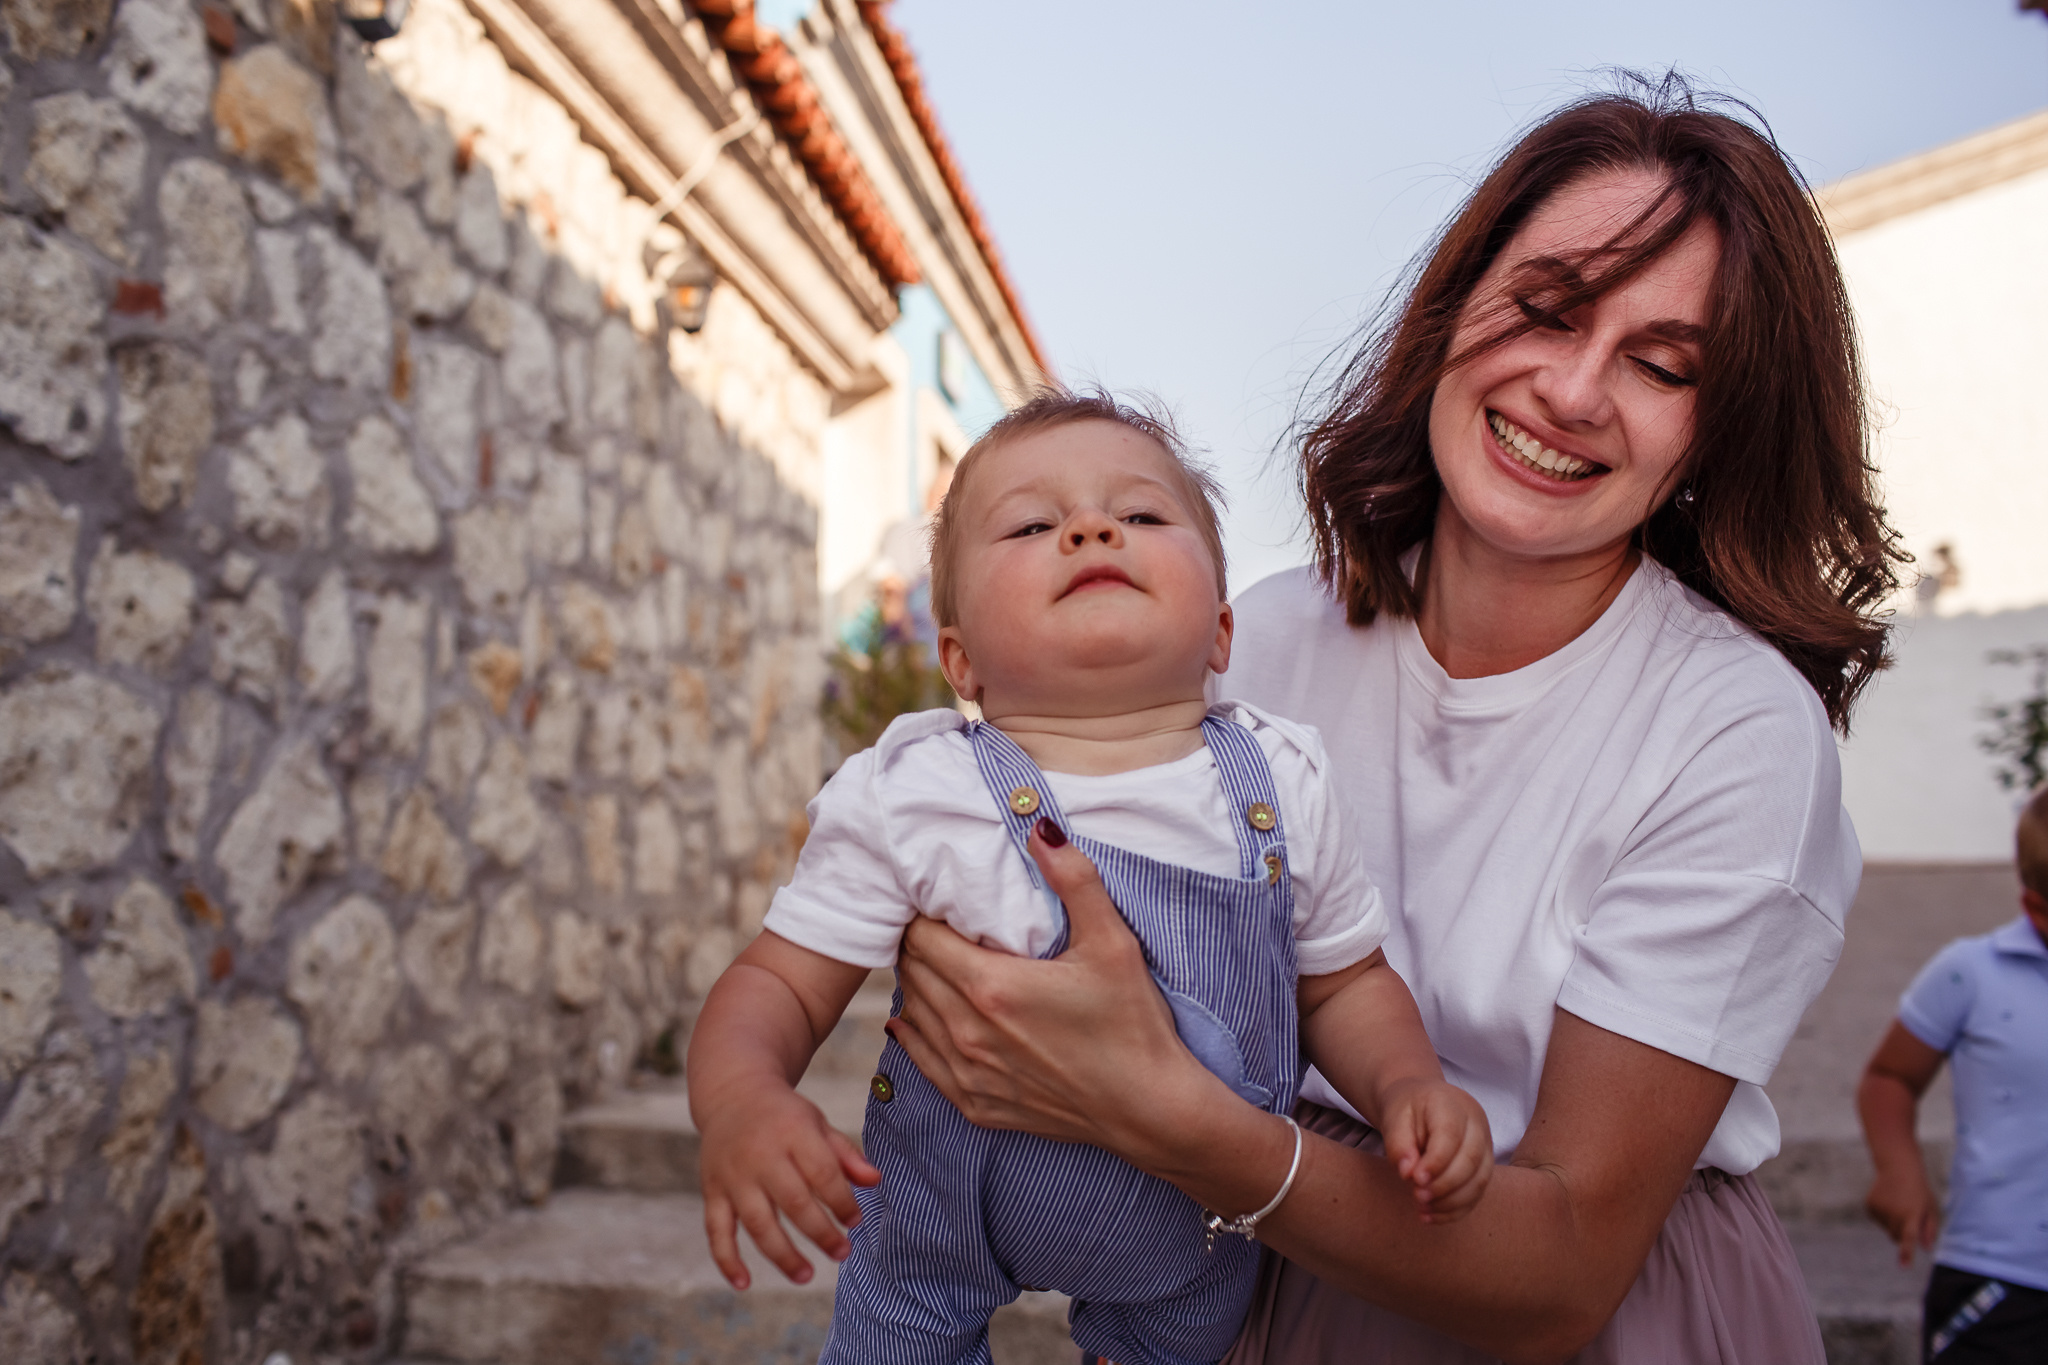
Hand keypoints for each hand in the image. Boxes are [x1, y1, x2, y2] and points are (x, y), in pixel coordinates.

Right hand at [698, 1085, 879, 1288]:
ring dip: (782, 1254)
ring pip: (758, 1222)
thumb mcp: (817, 1123)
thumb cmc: (784, 1116)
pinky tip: (744, 1284)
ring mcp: (733, 1175)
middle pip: (793, 1201)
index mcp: (792, 1132)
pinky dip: (727, 1259)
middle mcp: (760, 1154)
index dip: (842, 1201)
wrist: (732, 1095)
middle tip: (842, 1253)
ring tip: (806, 1276)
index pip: (822, 1173)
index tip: (856, 1222)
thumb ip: (845, 1154)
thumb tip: (876, 1180)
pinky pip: (716, 1230)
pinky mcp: (712, 1190)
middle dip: (820, 1232)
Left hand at [887, 818, 1194, 1150]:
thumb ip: (1073, 880)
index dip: (927, 915)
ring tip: (940, 968)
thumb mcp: (1112, 943)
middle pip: (911, 973)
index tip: (944, 905)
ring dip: (919, 988)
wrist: (1149, 1110)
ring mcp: (967, 1072)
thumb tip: (1040, 829)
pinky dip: (917, 1034)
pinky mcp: (975, 1103)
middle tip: (942, 931)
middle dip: (920, 946)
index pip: (922, 937)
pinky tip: (920, 1020)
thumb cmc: (1133, 1025)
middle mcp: (966, 1031)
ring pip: (911, 1015)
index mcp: (990, 986)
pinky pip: (921, 1062)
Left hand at [1380, 1078, 1492, 1222]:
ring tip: (1423, 1210)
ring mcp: (1485, 1145)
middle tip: (1417, 1197)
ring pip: (1480, 1180)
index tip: (1415, 1180)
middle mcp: (1476, 1124)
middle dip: (1445, 1185)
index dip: (1436, 1162)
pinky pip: (1477, 1193)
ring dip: (1452, 1202)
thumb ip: (1399, 1143)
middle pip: (1471, 1160)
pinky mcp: (1484, 1166)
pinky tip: (1432, 1216)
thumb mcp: (1393, 1117)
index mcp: (1452, 1104)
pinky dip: (1456, 1209)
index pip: (1452, 1135)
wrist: (1420, 1100)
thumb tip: (1408, 1174)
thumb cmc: (1406, 1108)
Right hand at [1864, 1170, 1939, 1267]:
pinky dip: (1883, 1216)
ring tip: (1898, 1204)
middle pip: (1896, 1237)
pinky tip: (1888, 1201)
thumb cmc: (1919, 1190)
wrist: (1898, 1167)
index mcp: (1912, 1214)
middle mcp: (1894, 1213)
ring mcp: (1880, 1210)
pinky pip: (1877, 1221)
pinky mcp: (1870, 1206)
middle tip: (1909, 1216)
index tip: (1903, 1267)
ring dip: (1893, 1223)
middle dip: (1903, 1232)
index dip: (1906, 1253)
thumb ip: (1930, 1229)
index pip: (1909, 1237)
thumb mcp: (1930, 1208)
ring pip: (1886, 1229)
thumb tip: (1926, 1249)